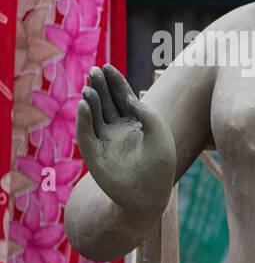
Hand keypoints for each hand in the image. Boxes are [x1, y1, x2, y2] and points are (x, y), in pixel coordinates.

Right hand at [76, 65, 175, 213]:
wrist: (148, 196)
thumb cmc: (159, 167)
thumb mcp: (161, 136)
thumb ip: (150, 115)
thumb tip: (132, 97)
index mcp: (135, 123)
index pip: (122, 97)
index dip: (115, 82)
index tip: (108, 66)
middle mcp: (117, 129)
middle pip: (105, 102)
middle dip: (100, 86)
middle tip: (95, 70)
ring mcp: (104, 140)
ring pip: (94, 115)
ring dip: (90, 100)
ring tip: (89, 87)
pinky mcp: (93, 153)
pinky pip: (86, 133)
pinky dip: (84, 119)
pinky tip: (84, 105)